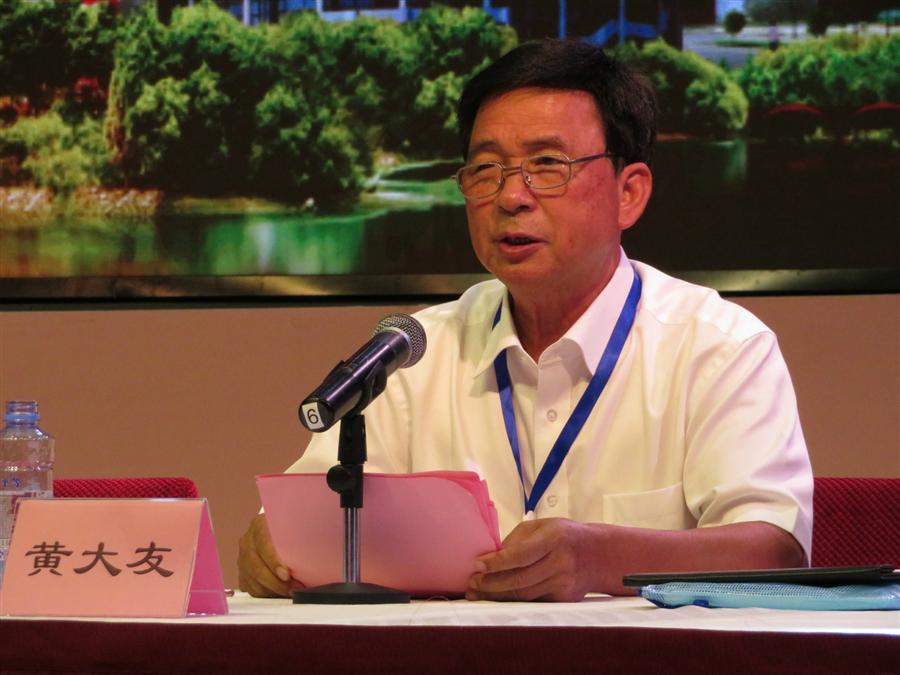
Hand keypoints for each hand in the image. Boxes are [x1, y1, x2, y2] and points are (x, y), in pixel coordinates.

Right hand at [237, 513, 299, 596]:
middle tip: (294, 589)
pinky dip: (266, 594)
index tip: (286, 574)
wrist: (275, 531)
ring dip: (273, 590)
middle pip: (256, 567)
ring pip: (253, 581)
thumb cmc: (289, 530)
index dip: (273, 561)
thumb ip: (300, 536)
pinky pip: (251, 588)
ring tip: (291, 593)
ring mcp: (242, 558)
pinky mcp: (242, 573)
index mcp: (259, 526)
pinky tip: (279, 594)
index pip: (263, 544)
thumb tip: (322, 548)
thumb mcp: (293, 526)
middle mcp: (247, 542)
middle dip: (276, 582)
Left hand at [466, 518, 601, 601]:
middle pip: (519, 580)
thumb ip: (517, 540)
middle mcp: (560, 563)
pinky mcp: (564, 599)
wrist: (599, 555)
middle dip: (491, 584)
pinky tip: (498, 598)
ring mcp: (563, 584)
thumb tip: (491, 557)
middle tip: (472, 583)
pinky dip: (513, 601)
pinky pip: (533, 601)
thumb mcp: (542, 526)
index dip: (496, 562)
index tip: (477, 565)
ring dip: (497, 596)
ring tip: (478, 593)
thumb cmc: (566, 536)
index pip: (520, 555)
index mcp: (553, 539)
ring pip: (524, 595)